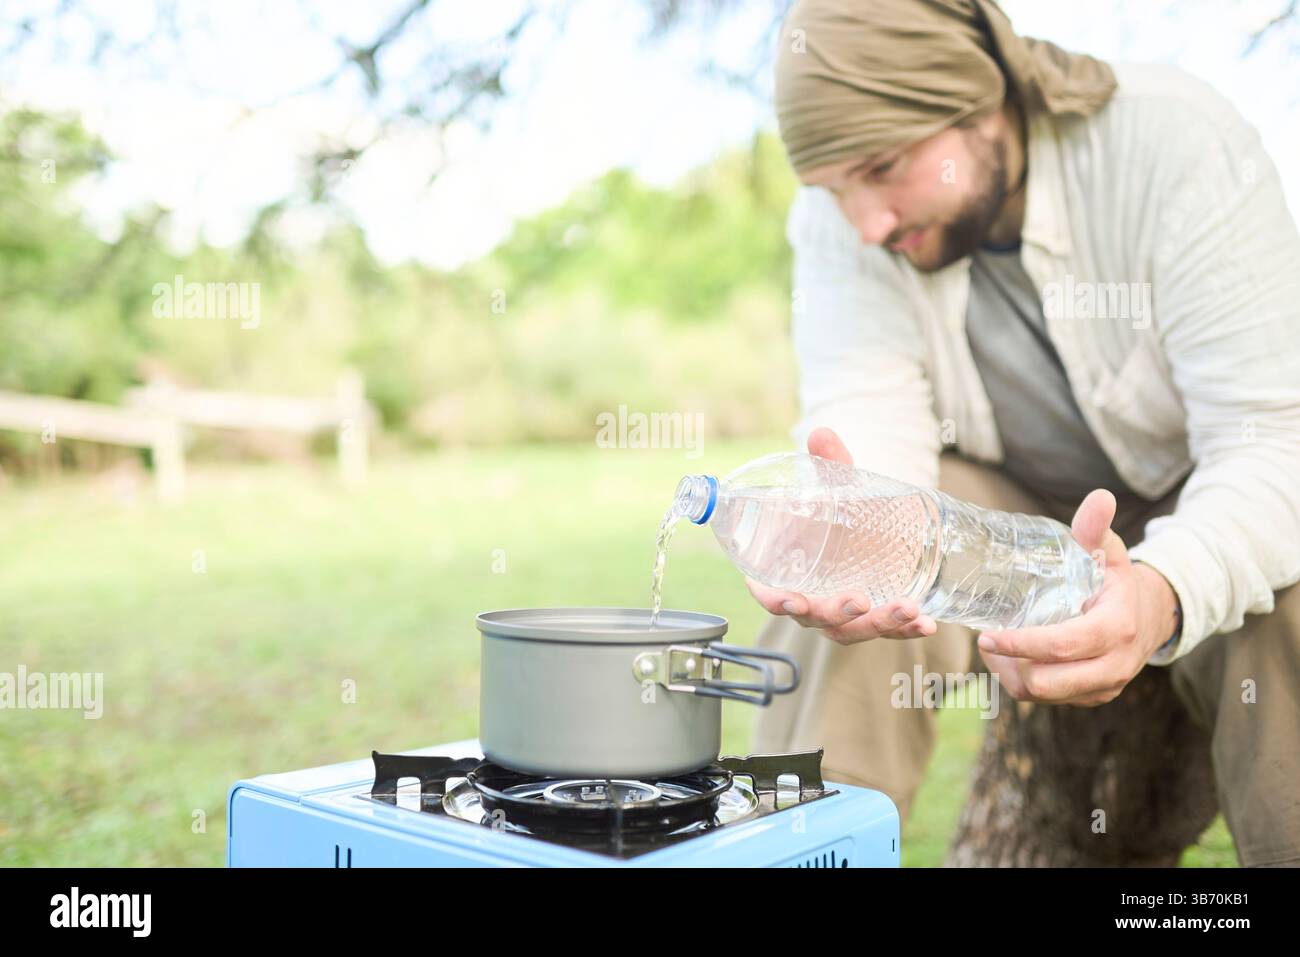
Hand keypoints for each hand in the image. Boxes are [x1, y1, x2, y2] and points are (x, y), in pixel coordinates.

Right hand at [744, 426, 937, 643]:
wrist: (864, 522)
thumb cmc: (835, 510)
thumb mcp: (835, 487)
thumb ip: (829, 464)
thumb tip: (821, 434)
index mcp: (785, 571)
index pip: (770, 594)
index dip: (776, 601)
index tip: (793, 601)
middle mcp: (810, 599)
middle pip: (816, 619)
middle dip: (837, 614)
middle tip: (857, 601)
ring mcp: (841, 614)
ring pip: (853, 630)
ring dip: (879, 623)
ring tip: (908, 609)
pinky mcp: (872, 617)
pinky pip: (886, 631)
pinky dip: (906, 629)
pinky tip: (927, 624)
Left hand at [975, 488, 1181, 706]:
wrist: (1152, 618)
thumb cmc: (1119, 582)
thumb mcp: (1110, 554)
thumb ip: (1097, 529)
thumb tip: (1100, 497)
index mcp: (1115, 630)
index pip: (1060, 646)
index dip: (1020, 644)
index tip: (986, 636)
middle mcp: (1113, 666)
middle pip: (1047, 682)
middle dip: (1009, 665)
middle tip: (985, 640)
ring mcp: (1104, 687)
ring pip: (1044, 696)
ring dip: (1012, 676)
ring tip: (995, 650)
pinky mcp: (1094, 697)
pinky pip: (1051, 700)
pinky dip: (1026, 684)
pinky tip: (1012, 660)